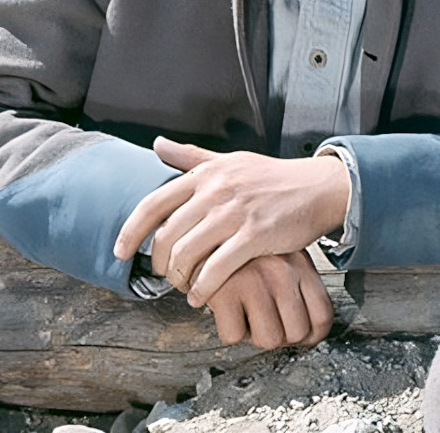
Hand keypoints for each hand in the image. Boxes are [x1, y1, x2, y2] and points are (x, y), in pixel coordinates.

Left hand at [114, 137, 350, 306]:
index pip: (152, 205)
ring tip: (183, 287)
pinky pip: (216, 269)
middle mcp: (215, 191)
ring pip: (187, 254)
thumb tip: (156, 145)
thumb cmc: (273, 178)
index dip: (130, 232)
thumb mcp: (230, 160)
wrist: (318, 187)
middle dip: (159, 263)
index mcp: (205, 175)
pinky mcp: (255, 235)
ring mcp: (235, 213)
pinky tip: (201, 296)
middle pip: (166, 236)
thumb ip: (191, 157)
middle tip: (163, 275)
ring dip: (179, 278)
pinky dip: (203, 288)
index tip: (120, 252)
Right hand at [202, 250, 333, 348]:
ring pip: (269, 339)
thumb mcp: (282, 256)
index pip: (322, 315)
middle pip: (297, 332)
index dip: (311, 336)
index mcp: (300, 265)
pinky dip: (228, 329)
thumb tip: (309, 333)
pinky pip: (234, 335)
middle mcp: (281, 273)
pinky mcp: (225, 290)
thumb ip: (298, 286)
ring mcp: (255, 281)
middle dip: (280, 336)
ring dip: (255, 336)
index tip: (300, 338)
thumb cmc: (245, 250)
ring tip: (247, 316)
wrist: (204, 233)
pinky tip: (228, 311)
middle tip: (266, 323)